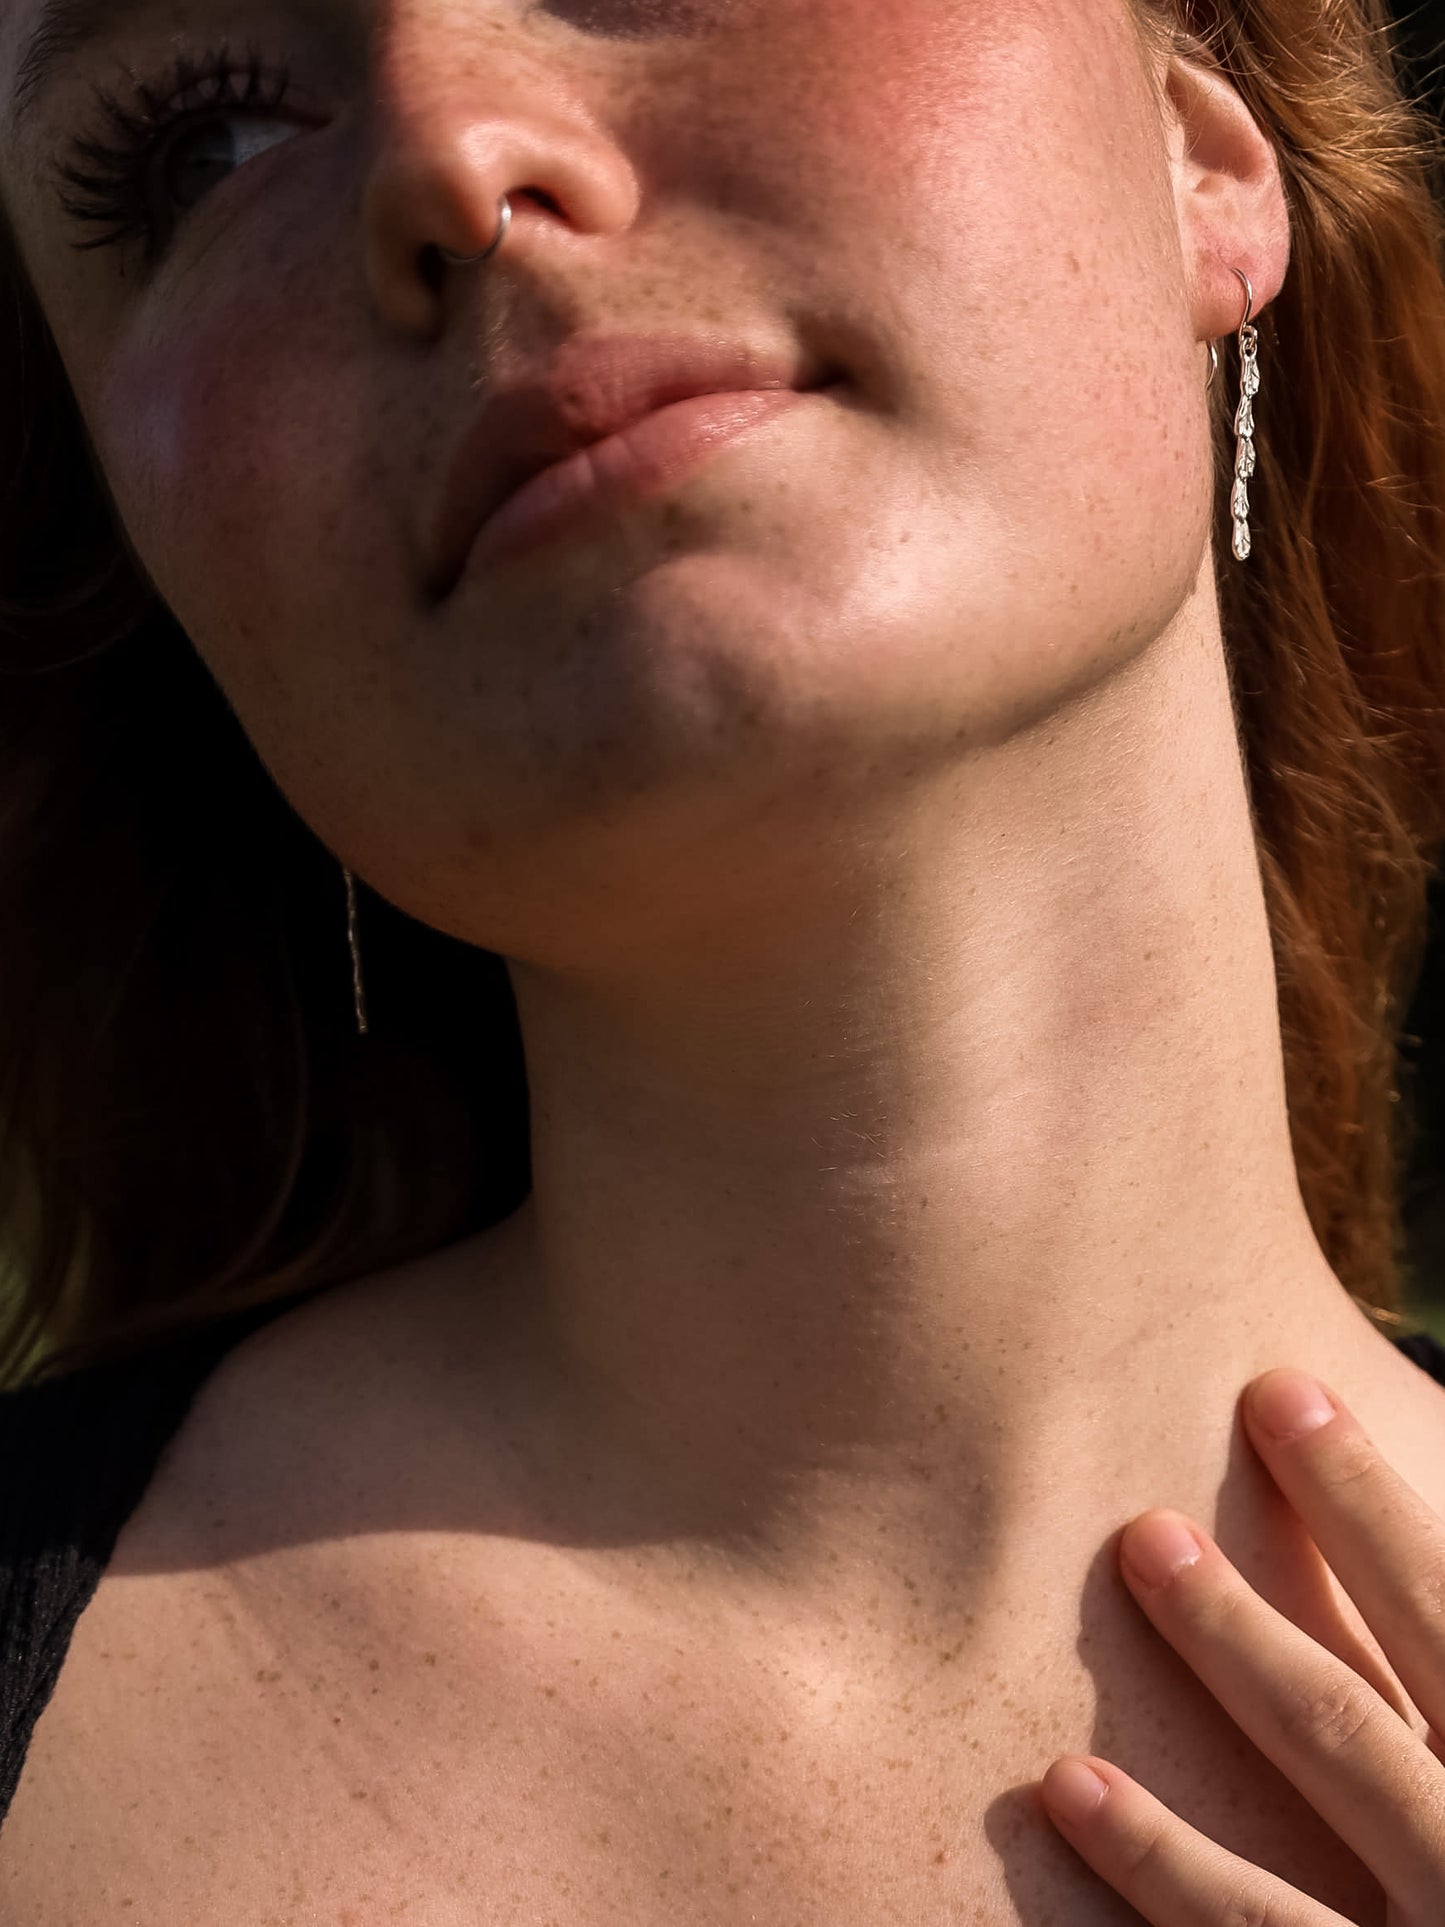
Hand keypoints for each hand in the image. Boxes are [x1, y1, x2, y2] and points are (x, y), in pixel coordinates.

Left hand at [1035, 1367, 1444, 1922]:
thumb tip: (1400, 1624)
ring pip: (1334, 1782)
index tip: (1281, 1390)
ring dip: (1230, 1662)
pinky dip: (1157, 1867)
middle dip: (1299, 1561)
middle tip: (1181, 1465)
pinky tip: (1064, 1787)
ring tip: (1136, 1552)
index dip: (1371, 1503)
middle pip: (1382, 1693)